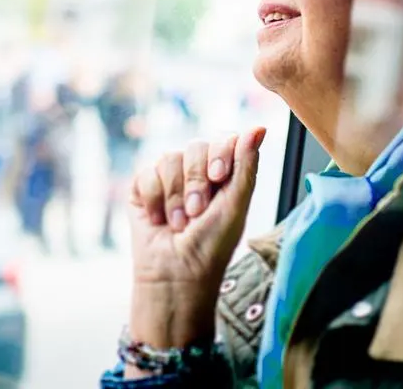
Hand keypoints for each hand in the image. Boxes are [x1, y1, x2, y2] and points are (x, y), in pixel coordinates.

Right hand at [124, 126, 266, 355]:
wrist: (175, 275)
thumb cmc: (212, 247)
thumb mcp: (236, 205)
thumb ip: (246, 165)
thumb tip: (259, 127)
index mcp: (223, 174)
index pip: (223, 139)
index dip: (219, 153)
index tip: (217, 176)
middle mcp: (196, 172)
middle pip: (194, 147)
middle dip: (195, 182)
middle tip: (197, 212)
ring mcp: (168, 179)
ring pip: (168, 159)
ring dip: (175, 196)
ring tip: (179, 223)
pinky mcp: (142, 189)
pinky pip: (146, 173)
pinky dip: (153, 199)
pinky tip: (158, 220)